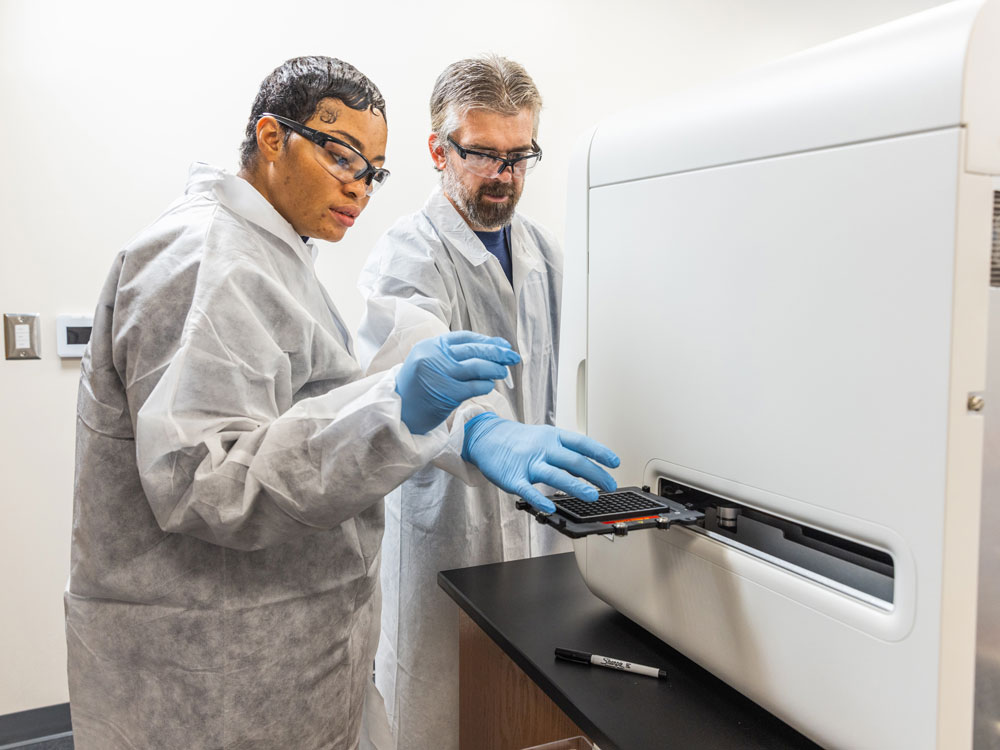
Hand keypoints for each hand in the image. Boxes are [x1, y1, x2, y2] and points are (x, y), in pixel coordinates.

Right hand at [395, 331, 520, 434]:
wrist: (400, 412)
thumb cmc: (419, 388)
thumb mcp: (429, 362)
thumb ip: (452, 355)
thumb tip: (490, 349)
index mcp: (431, 345)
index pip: (465, 338)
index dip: (486, 340)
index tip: (503, 344)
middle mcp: (435, 356)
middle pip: (474, 350)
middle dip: (497, 352)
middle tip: (513, 356)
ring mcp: (440, 374)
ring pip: (477, 366)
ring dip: (495, 369)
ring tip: (503, 372)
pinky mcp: (447, 393)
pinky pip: (474, 386)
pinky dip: (486, 385)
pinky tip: (489, 386)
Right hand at [461, 412, 619, 511]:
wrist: (486, 436)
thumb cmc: (519, 440)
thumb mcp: (545, 436)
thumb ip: (565, 451)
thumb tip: (589, 466)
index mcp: (553, 437)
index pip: (581, 443)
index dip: (600, 452)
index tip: (615, 462)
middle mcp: (543, 449)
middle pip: (574, 461)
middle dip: (595, 474)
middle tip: (610, 485)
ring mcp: (528, 463)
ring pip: (556, 475)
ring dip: (576, 486)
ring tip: (592, 496)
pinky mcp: (514, 478)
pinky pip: (528, 491)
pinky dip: (539, 499)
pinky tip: (550, 507)